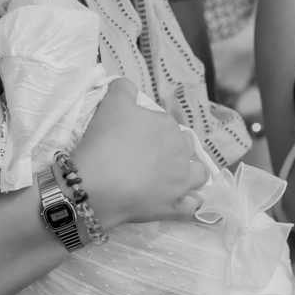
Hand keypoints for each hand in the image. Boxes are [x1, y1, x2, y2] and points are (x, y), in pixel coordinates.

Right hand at [74, 80, 207, 230]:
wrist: (96, 183)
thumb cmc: (105, 141)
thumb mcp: (111, 103)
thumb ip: (123, 89)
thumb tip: (127, 86)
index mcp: (168, 126)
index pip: (165, 124)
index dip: (150, 131)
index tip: (134, 139)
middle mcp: (181, 152)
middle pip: (186, 146)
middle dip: (174, 149)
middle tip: (150, 157)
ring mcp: (181, 182)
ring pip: (198, 174)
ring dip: (191, 174)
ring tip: (174, 179)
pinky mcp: (175, 207)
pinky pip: (193, 207)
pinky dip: (191, 205)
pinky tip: (184, 204)